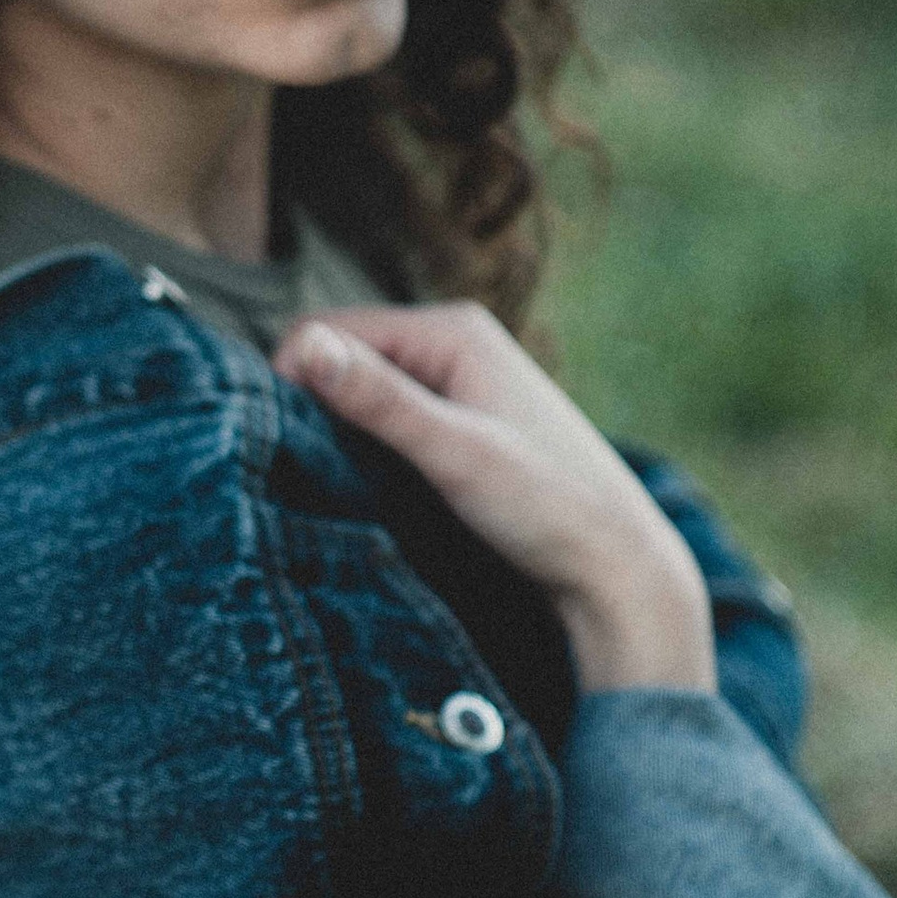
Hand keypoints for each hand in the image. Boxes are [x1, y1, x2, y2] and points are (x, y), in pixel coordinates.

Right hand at [274, 303, 716, 695]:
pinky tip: (368, 489)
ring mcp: (461, 384)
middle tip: (306, 471)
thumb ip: (379, 401)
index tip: (278, 444)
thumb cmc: (547, 508)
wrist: (618, 568)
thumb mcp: (455, 453)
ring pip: (364, 396)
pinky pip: (391, 423)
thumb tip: (303, 345)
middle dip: (317, 406)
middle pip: (345, 361)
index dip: (293, 379)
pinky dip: (369, 449)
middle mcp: (457, 344)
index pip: (328, 330)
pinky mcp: (463, 426)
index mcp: (454, 330)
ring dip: (341, 432)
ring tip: (334, 483)